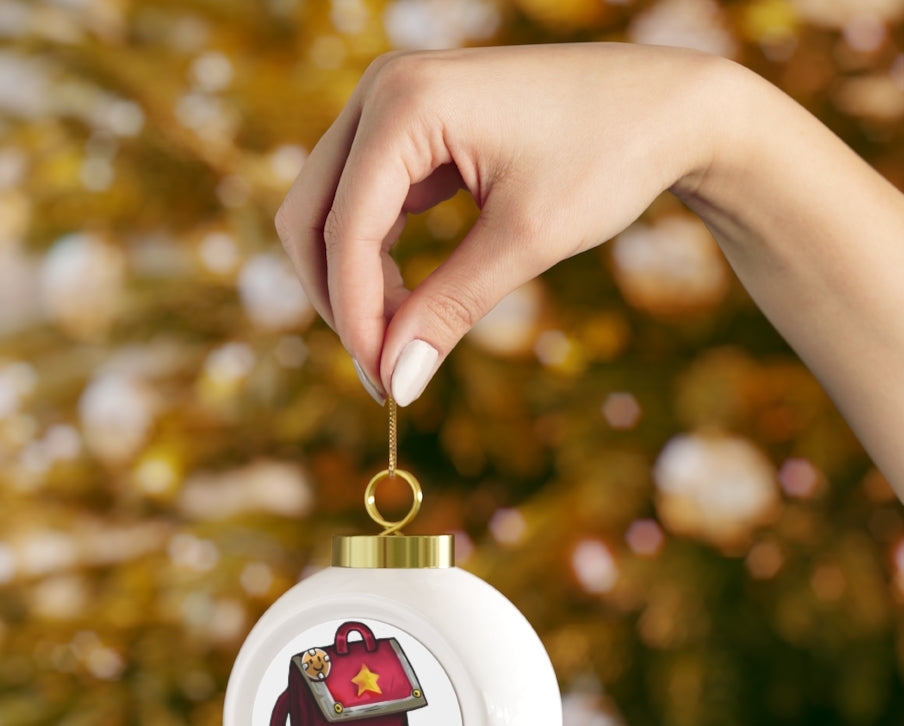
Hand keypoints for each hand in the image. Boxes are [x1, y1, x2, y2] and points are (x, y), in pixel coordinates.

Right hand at [275, 43, 724, 404]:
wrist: (667, 107)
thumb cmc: (608, 156)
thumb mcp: (525, 242)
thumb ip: (449, 310)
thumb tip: (397, 382)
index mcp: (405, 102)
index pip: (345, 230)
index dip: (356, 317)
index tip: (384, 383)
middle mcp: (382, 91)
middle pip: (310, 216)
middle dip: (339, 300)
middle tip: (383, 370)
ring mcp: (392, 105)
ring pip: (329, 213)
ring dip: (354, 284)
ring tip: (402, 343)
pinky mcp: (409, 129)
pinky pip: (364, 204)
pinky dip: (376, 260)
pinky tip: (410, 303)